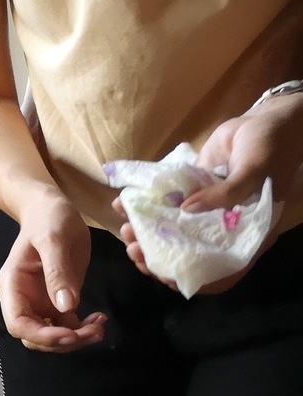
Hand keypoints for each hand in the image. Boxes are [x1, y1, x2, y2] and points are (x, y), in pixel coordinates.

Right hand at [0, 194, 106, 352]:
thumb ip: (58, 273)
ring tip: (100, 326)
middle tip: (94, 332)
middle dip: (63, 341)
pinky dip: (82, 329)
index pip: (18, 324)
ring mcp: (39, 304)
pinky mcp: (57, 303)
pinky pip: (67, 326)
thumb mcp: (54, 240)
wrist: (53, 211)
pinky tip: (99, 319)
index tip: (70, 334)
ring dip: (75, 339)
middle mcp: (23, 300)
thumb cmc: (48, 220)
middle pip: (35, 337)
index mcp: (13, 286)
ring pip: (52, 336)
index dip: (42, 336)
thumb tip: (66, 307)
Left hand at [117, 95, 302, 295]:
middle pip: (188, 252)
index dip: (190, 276)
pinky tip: (122, 204)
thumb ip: (227, 194)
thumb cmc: (272, 147)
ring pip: (173, 230)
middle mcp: (224, 228)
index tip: (162, 274)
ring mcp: (206, 210)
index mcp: (247, 234)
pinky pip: (166, 204)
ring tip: (127, 228)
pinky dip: (145, 206)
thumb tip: (187, 210)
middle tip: (135, 247)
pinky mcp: (192, 192)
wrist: (267, 119)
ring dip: (146, 233)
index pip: (218, 269)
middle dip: (157, 254)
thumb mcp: (255, 172)